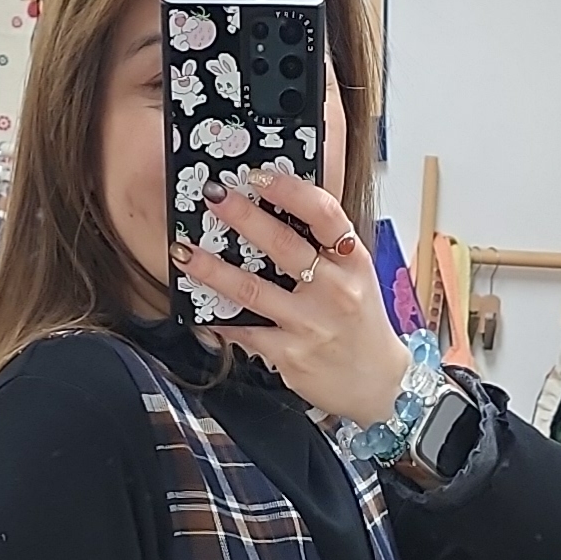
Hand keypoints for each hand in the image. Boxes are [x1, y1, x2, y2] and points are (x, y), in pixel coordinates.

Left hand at [176, 166, 408, 430]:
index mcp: (353, 262)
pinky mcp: (290, 354)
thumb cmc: (361, 324)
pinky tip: (197, 307)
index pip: (325, 214)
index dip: (290, 190)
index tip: (258, 175)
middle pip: (282, 245)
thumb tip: (273, 211)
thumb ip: (324, 248)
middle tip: (212, 196)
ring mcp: (310, 324)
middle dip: (242, 216)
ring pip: (252, 290)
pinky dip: (218, 318)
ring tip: (182, 252)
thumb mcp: (357, 278)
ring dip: (211, 268)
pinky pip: (244, 331)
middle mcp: (334, 290)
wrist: (377, 384)